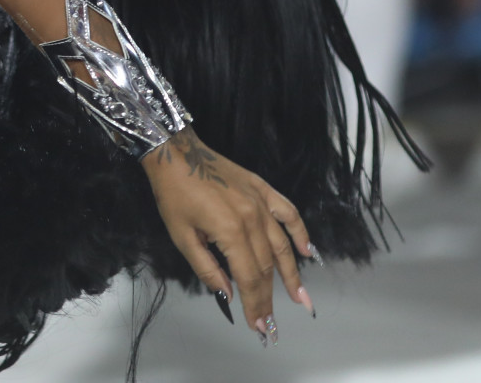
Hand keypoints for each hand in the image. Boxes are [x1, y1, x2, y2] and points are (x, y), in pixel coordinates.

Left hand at [142, 127, 315, 344]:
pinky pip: (289, 213)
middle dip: (268, 297)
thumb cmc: (173, 195)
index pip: (249, 277)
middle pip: (266, 266)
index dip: (254, 304)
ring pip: (281, 245)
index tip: (258, 326)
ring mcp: (261, 202)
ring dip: (292, 274)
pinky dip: (300, 233)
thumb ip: (207, 269)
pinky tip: (307, 252)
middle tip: (272, 321)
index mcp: (230, 231)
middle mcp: (252, 218)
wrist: (176, 154)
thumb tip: (229, 296)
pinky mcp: (263, 189)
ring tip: (301, 298)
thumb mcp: (182, 236)